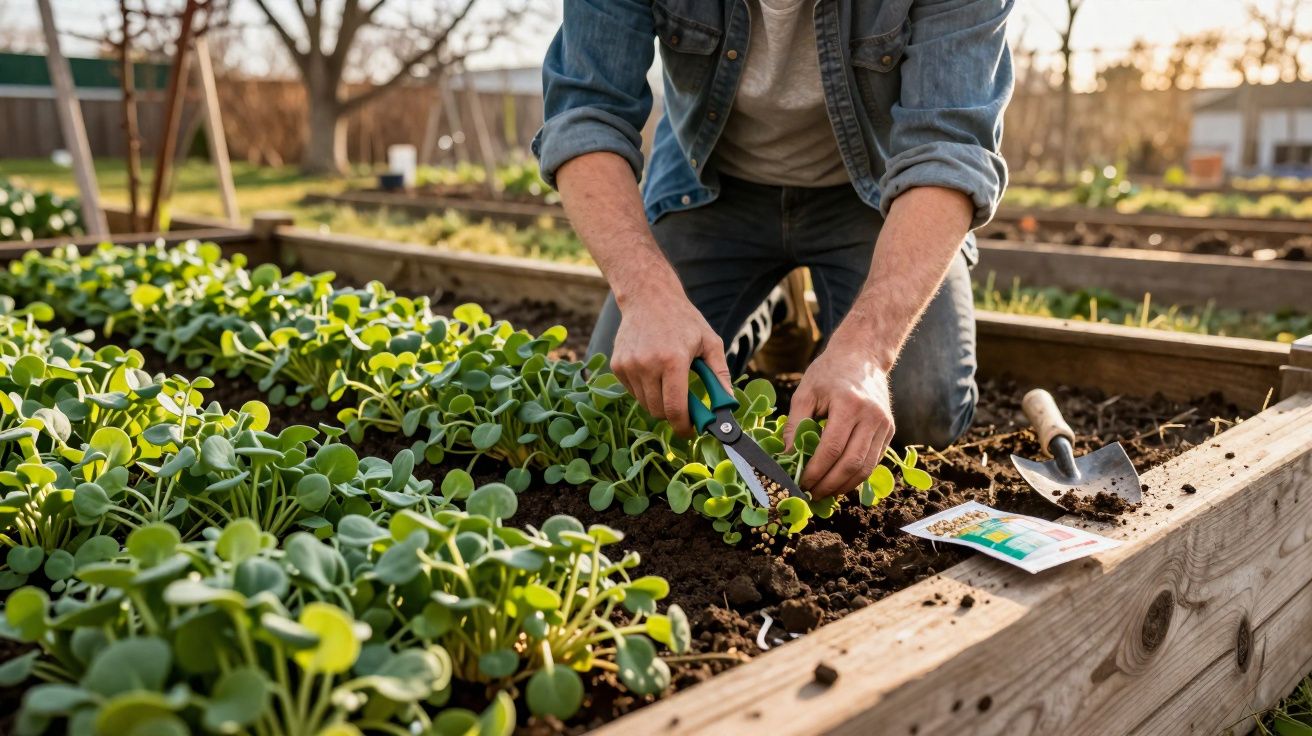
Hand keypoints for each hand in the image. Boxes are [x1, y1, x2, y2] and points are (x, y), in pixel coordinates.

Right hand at [609, 288, 732, 436]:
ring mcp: (629, 365)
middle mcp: (647, 364)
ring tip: (668, 380)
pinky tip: (653, 371)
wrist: (648, 298)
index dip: (683, 426)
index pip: (675, 408)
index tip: (689, 430)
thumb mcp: (710, 342)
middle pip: (657, 411)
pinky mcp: (618, 365)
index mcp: (673, 360)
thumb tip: (728, 404)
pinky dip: (645, 390)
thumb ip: (720, 374)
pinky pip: (633, 391)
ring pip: (644, 403)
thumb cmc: (683, 320)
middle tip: (683, 404)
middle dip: (672, 414)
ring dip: (658, 401)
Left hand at [783, 341, 894, 497]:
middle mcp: (871, 416)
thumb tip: (787, 457)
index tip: (800, 481)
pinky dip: (856, 477)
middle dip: (829, 484)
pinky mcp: (889, 431)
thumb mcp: (805, 393)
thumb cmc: (829, 373)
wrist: (862, 356)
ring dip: (843, 486)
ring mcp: (884, 425)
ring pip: (866, 468)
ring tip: (823, 492)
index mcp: (848, 404)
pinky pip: (873, 462)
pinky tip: (838, 481)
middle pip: (851, 463)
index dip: (815, 470)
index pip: (831, 449)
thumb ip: (795, 425)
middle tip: (810, 494)